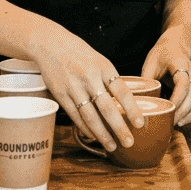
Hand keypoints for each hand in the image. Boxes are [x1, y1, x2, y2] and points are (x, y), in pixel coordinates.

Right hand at [29, 29, 142, 152]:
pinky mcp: (60, 94)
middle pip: (107, 108)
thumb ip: (109, 79)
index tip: (140, 123)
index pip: (122, 91)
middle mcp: (89, 77)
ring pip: (90, 116)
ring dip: (102, 134)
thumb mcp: (99, 60)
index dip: (132, 109)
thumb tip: (124, 103)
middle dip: (119, 128)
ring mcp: (74, 87)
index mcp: (103, 67)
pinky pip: (75, 115)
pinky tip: (93, 135)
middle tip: (129, 142)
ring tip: (111, 145)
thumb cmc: (78, 53)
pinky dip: (85, 128)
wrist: (50, 44)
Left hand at [141, 30, 190, 125]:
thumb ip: (146, 81)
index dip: (177, 99)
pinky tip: (185, 119)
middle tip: (171, 121)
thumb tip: (137, 101)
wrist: (175, 46)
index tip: (168, 110)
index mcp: (180, 63)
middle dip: (183, 111)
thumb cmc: (161, 55)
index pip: (183, 83)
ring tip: (178, 123)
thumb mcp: (149, 64)